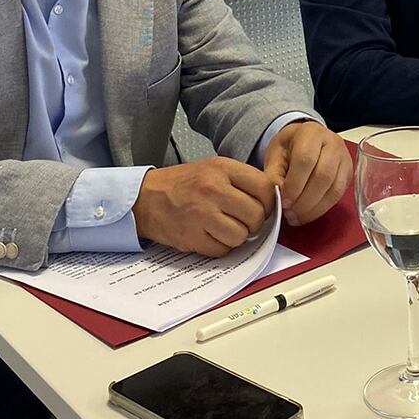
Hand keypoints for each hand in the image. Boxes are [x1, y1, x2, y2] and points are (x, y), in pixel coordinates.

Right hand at [133, 157, 275, 256]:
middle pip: (256, 214)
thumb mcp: (213, 168)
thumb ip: (242, 180)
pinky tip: (211, 235)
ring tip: (226, 228)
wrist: (145, 198)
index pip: (265, 187)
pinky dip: (221, 247)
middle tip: (244, 220)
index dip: (269, 201)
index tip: (263, 206)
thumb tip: (272, 198)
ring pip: (241, 235)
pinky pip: (222, 250)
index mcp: (222, 168)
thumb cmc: (182, 184)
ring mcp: (202, 214)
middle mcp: (213, 189)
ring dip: (237, 236)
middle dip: (255, 222)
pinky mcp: (192, 237)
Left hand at [264, 120, 351, 226]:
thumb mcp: (275, 155)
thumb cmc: (289, 146)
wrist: (306, 139)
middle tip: (289, 214)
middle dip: (305, 201)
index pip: (305, 159)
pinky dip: (322, 208)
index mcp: (311, 132)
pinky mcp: (349, 173)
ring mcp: (344, 158)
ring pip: (334, 188)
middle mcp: (332, 142)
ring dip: (314, 208)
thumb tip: (279, 198)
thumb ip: (274, 175)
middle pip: (323, 176)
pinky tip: (308, 213)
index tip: (284, 202)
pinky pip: (339, 195)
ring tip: (297, 217)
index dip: (294, 184)